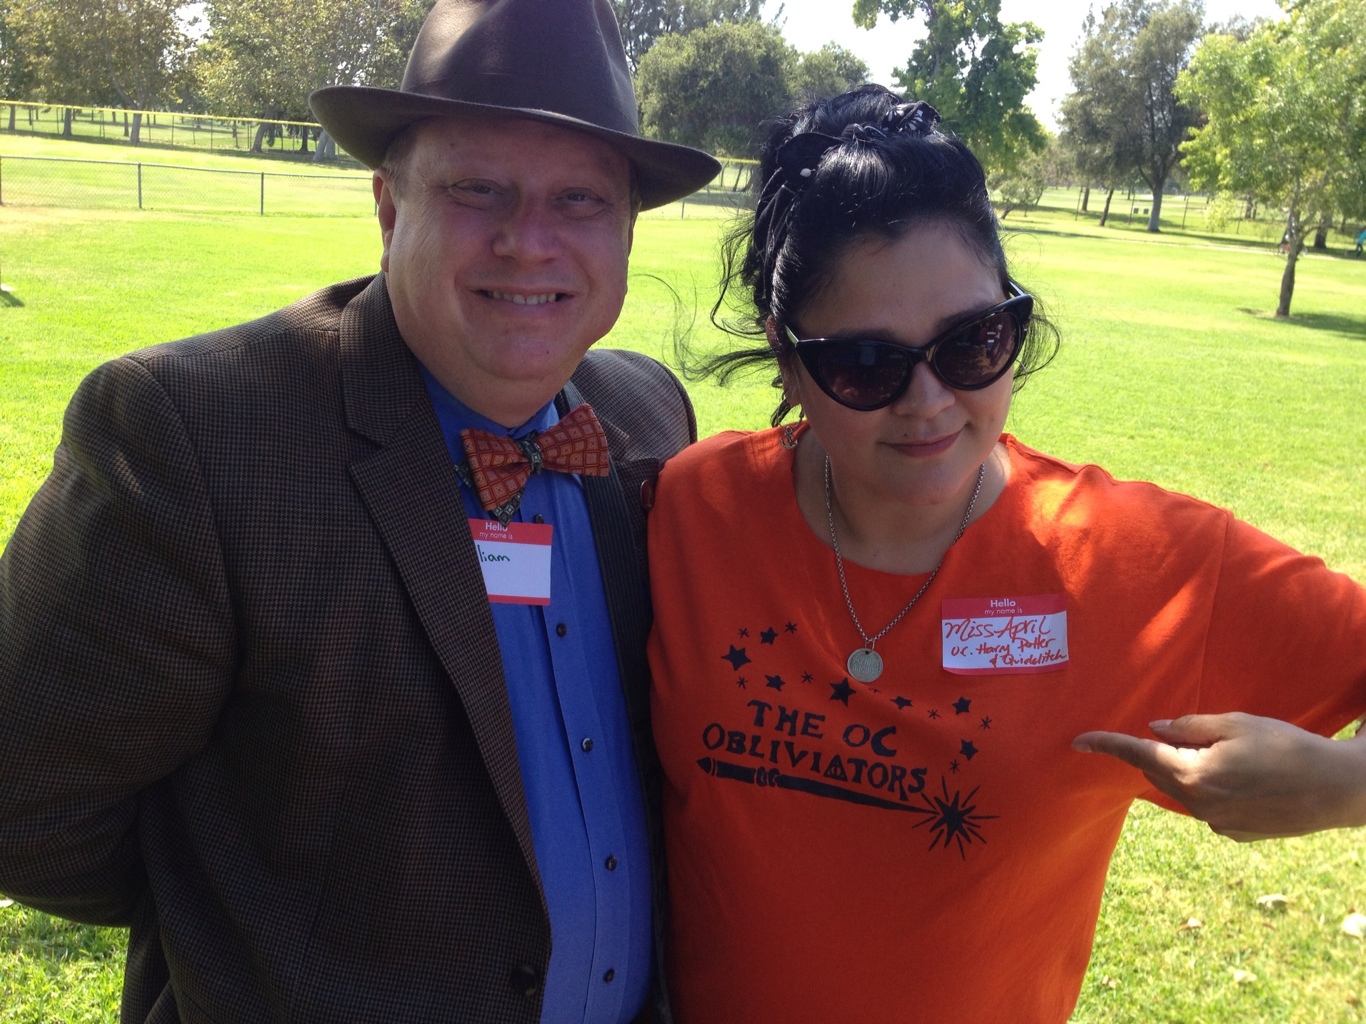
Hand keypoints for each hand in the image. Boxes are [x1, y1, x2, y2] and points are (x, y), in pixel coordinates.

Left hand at [1072, 713, 1365, 841]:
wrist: (1335, 790)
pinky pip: (1208, 806)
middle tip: (1195, 735)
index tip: (1077, 741)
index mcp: (1193, 775)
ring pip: (1184, 791)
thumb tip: (1156, 729)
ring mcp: (1216, 824)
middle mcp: (1198, 805)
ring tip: (1232, 755)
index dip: (1106, 745)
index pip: (1138, 755)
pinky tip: (1246, 779)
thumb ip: (1189, 726)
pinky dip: (1212, 789)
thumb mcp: (1236, 723)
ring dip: (1190, 771)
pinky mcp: (1234, 834)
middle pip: (1160, 773)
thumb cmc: (1286, 747)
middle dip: (1163, 753)